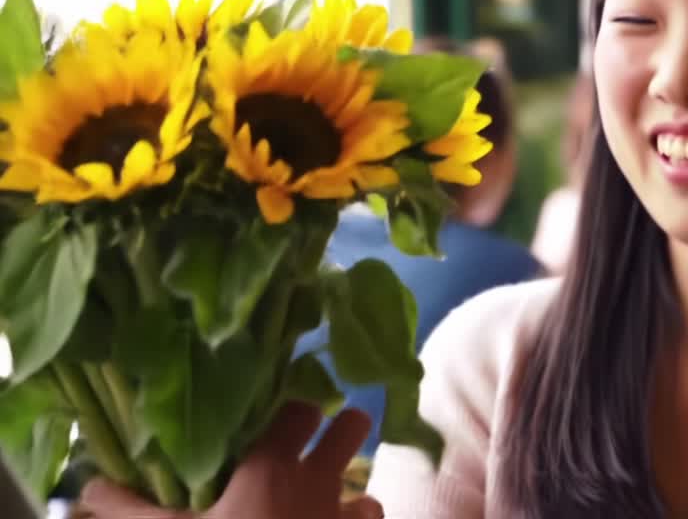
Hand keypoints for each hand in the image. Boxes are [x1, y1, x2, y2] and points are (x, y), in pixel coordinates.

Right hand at [80, 403, 382, 518]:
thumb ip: (130, 509)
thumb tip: (90, 486)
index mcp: (272, 470)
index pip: (301, 409)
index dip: (294, 413)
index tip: (281, 419)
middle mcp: (320, 484)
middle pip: (353, 427)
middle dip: (343, 432)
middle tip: (318, 451)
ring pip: (367, 491)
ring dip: (351, 500)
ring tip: (325, 514)